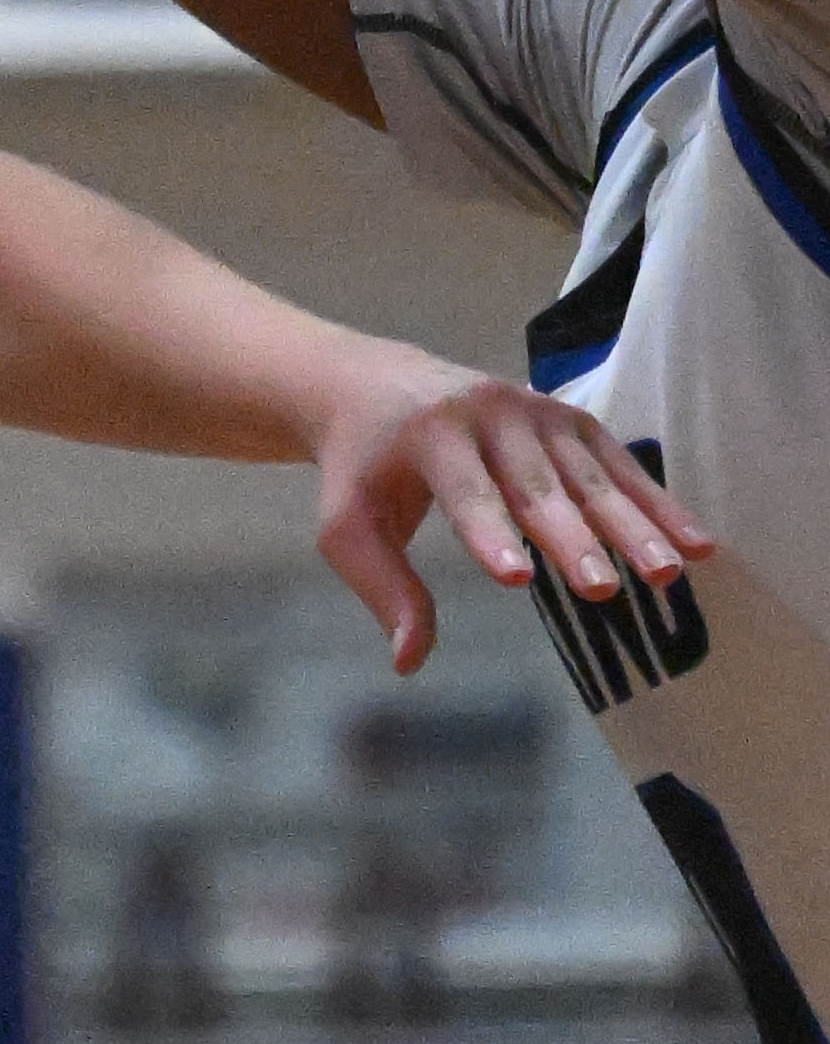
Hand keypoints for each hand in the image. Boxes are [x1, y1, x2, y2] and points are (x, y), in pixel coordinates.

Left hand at [309, 349, 714, 674]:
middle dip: (573, 540)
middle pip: (538, 487)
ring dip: (632, 525)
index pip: (466, 494)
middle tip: (602, 590)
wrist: (374, 382)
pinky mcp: (569, 418)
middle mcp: (490, 414)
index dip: (492, 536)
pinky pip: (617, 464)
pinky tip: (694, 542)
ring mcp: (536, 410)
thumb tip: (409, 661)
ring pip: (590, 477)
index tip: (519, 580)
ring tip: (668, 572)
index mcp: (430, 434)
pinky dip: (656, 502)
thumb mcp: (348, 525)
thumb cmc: (361, 467)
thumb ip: (384, 588)